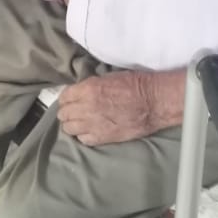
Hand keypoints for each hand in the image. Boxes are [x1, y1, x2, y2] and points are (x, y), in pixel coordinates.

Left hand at [57, 69, 185, 145]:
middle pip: (64, 114)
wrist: (153, 102)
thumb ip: (90, 86)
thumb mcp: (108, 77)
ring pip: (69, 129)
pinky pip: (83, 140)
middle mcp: (86, 107)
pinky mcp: (103, 138)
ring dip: (72, 125)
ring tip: (79, 122)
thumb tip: (79, 92)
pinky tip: (90, 131)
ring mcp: (93, 124)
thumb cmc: (135, 85)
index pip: (64, 96)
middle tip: (73, 111)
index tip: (70, 99)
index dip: (66, 98)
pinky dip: (84, 136)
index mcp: (88, 89)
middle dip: (67, 112)